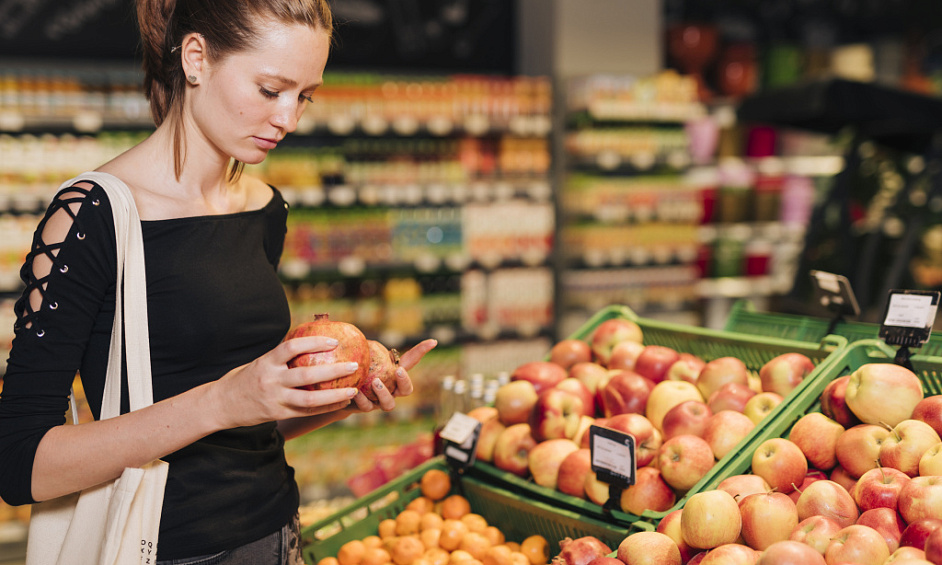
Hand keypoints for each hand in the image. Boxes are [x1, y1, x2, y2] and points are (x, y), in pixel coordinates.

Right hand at [212, 335, 360, 428]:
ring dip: (334, 395)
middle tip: (354, 365)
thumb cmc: (244, 378)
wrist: (220, 404)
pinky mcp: (277, 414)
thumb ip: (280, 357)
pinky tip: (341, 403)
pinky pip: (306, 412)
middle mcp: (270, 381)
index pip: (292, 347)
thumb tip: (310, 343)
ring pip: (310, 400)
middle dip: (333, 371)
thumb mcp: (259, 362)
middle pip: (306, 375)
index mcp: (266, 362)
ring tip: (353, 390)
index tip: (334, 341)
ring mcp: (274, 400)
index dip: (314, 342)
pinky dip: (325, 408)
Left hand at [349, 339, 437, 412]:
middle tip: (399, 371)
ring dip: (384, 393)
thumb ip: (366, 344)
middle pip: (406, 390)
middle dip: (405, 381)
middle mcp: (391, 389)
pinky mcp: (366, 408)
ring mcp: (380, 401)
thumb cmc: (358, 367)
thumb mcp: (364, 353)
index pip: (411, 361)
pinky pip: (367, 406)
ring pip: (389, 404)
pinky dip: (362, 399)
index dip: (422, 351)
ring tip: (376, 382)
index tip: (433, 341)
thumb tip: (354, 326)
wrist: (343, 391)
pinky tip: (356, 391)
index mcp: (394, 374)